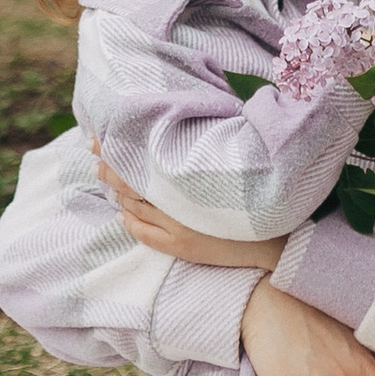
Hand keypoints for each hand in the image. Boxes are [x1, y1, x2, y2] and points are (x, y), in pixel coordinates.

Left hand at [95, 154, 286, 274]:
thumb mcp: (230, 161)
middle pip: (132, 180)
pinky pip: (146, 234)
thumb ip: (205, 145)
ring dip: (118, 191)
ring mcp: (177, 225)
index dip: (118, 147)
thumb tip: (184, 128)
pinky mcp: (182, 246)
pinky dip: (131, 223)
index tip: (101, 135)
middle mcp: (178, 200)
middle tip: (95, 150)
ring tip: (105, 178)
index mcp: (187, 175)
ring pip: (135, 205)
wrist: (279, 235)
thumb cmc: (257, 190)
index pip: (140, 158)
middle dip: (110, 165)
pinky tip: (122, 214)